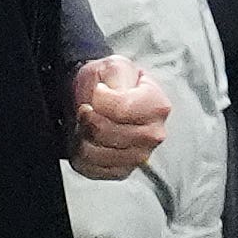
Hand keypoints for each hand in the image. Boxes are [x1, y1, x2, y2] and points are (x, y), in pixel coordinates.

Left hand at [72, 56, 169, 180]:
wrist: (100, 98)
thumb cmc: (109, 83)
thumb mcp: (114, 66)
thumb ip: (116, 75)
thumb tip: (114, 93)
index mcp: (157, 106)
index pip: (122, 109)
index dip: (100, 99)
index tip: (98, 91)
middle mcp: (153, 135)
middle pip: (105, 132)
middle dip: (87, 117)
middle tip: (88, 107)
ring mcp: (139, 156)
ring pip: (94, 152)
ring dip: (81, 135)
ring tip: (87, 123)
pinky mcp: (121, 171)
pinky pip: (90, 167)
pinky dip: (80, 152)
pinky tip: (87, 139)